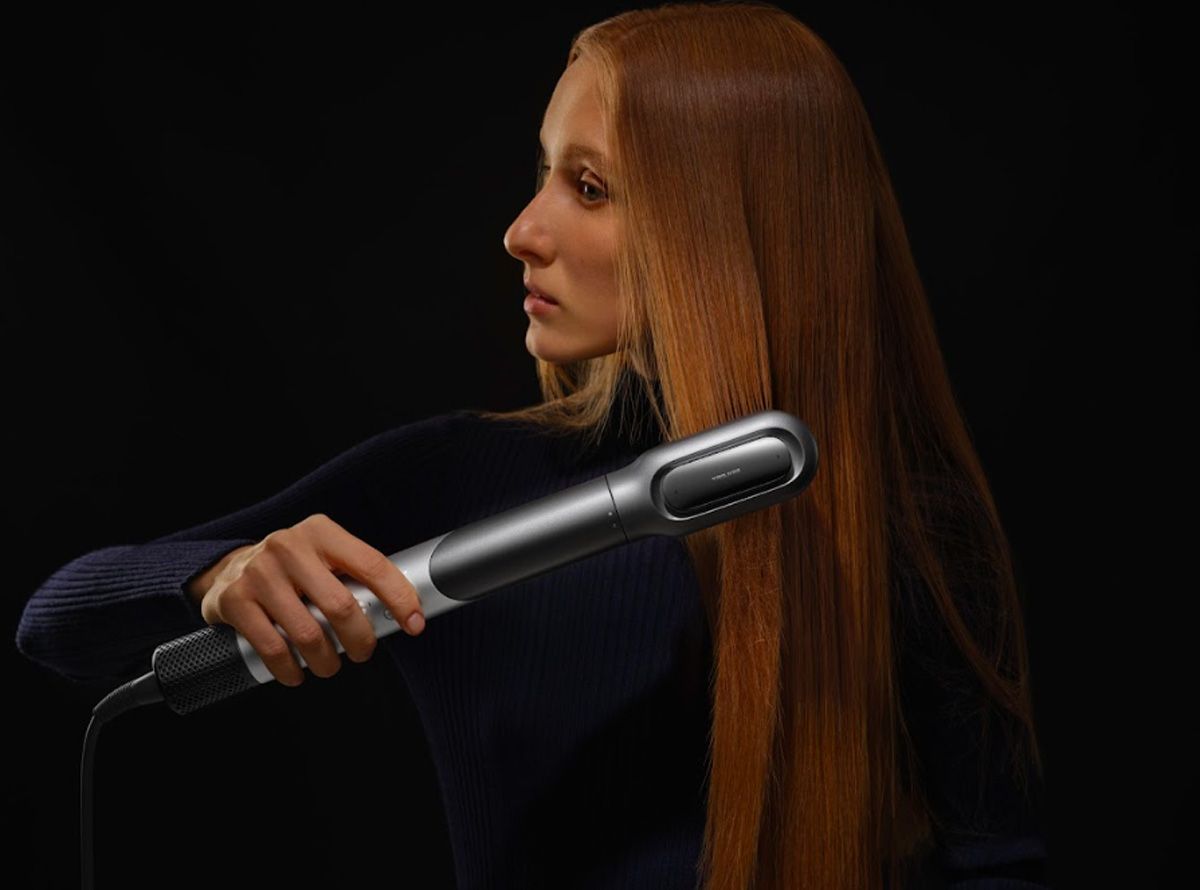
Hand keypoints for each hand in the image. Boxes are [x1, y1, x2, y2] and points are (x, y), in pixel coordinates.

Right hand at [197, 513, 424, 685]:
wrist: (227, 569)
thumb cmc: (291, 568)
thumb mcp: (322, 557)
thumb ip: (354, 576)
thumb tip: (399, 611)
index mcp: (321, 532)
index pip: (372, 565)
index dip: (400, 598)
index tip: (414, 623)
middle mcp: (289, 547)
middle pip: (341, 606)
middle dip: (360, 640)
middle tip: (362, 652)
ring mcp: (260, 573)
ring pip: (308, 634)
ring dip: (326, 661)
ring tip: (329, 664)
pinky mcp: (235, 600)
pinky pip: (273, 648)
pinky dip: (291, 669)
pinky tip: (297, 672)